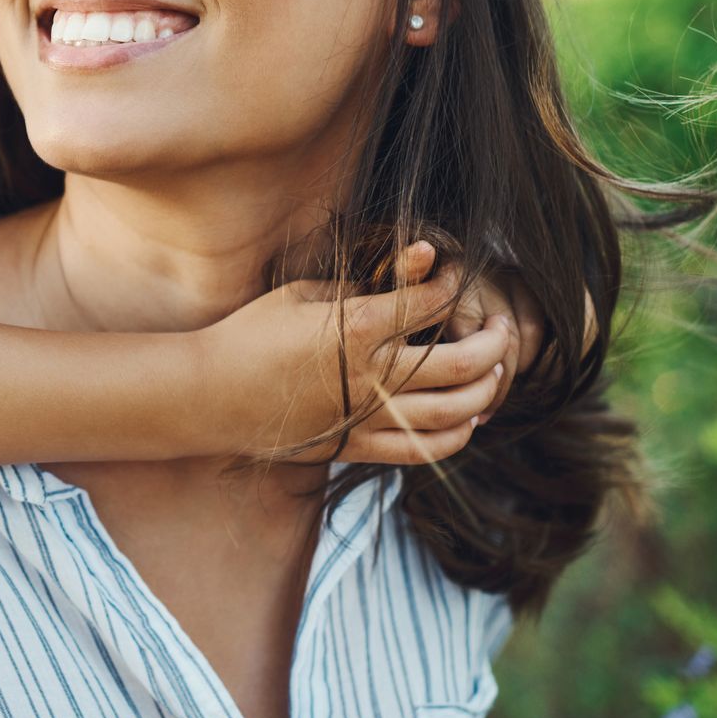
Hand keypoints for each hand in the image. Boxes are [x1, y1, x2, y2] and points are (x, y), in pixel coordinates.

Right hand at [189, 241, 512, 465]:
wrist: (211, 394)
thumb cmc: (250, 334)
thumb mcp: (302, 294)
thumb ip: (360, 287)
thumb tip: (408, 268)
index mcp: (357, 329)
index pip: (431, 303)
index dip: (454, 284)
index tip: (456, 275)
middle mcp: (373, 376)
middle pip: (464, 363)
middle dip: (496, 342)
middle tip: (505, 328)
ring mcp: (369, 417)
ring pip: (458, 412)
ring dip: (488, 389)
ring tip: (495, 372)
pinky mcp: (359, 446)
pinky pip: (426, 449)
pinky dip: (459, 435)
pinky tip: (469, 417)